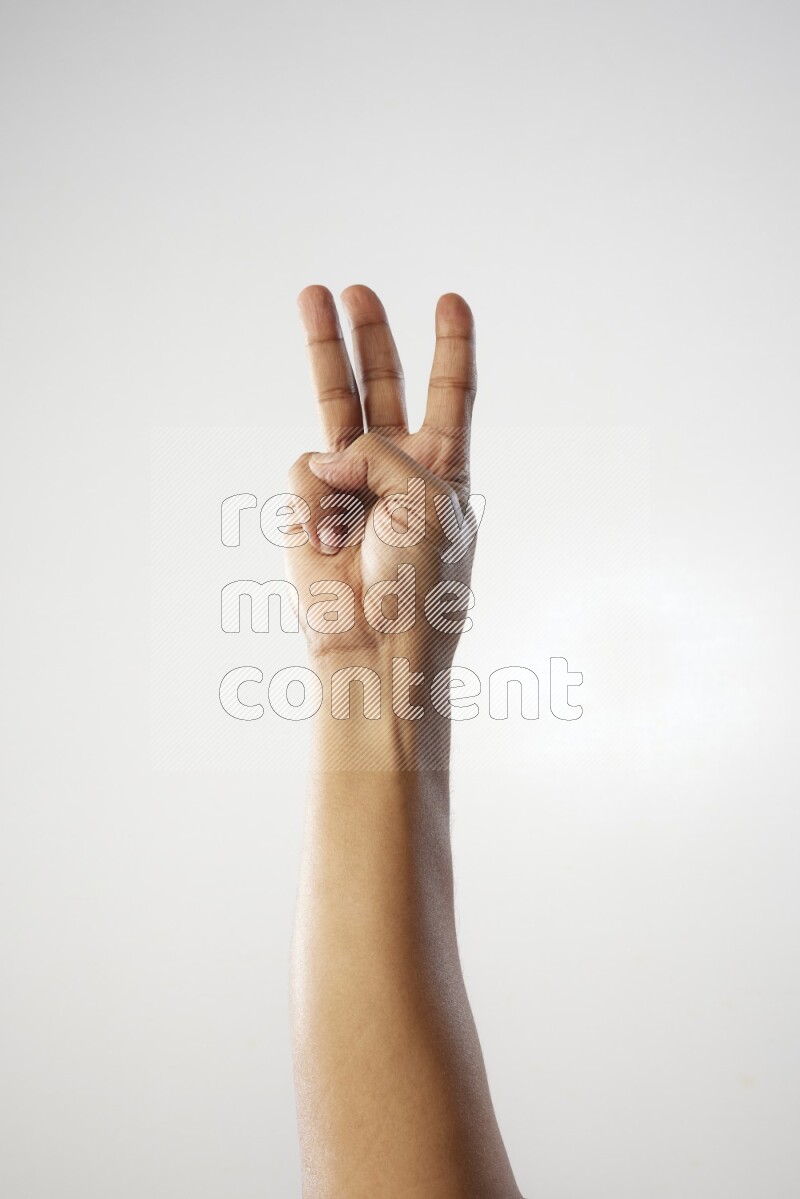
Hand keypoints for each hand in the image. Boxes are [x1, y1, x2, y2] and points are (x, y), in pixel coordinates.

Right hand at [285, 284, 478, 678]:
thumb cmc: (421, 578)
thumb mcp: (426, 497)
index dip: (451, 345)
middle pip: (385, 384)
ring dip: (327, 346)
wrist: (376, 642)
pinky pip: (307, 470)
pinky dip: (317, 501)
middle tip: (354, 290)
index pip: (450, 392)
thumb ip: (376, 451)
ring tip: (313, 294)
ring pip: (335, 401)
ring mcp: (349, 482)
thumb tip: (319, 456)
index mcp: (443, 464)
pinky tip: (331, 540)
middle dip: (370, 336)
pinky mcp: (309, 505)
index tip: (451, 299)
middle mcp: (396, 467)